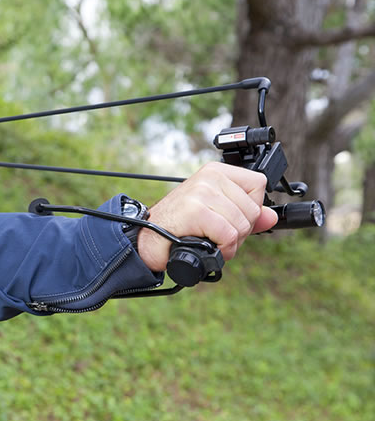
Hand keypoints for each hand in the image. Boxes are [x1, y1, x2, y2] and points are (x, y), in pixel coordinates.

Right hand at [136, 162, 277, 270]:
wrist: (147, 240)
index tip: (232, 220)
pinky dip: (224, 248)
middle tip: (218, 236)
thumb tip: (272, 217)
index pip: (258, 185)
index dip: (251, 209)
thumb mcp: (216, 215)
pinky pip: (229, 234)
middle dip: (241, 231)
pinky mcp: (195, 209)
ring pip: (243, 223)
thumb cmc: (179, 227)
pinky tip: (211, 249)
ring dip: (232, 243)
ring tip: (212, 242)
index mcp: (215, 172)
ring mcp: (202, 191)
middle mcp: (209, 176)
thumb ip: (245, 214)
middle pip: (253, 208)